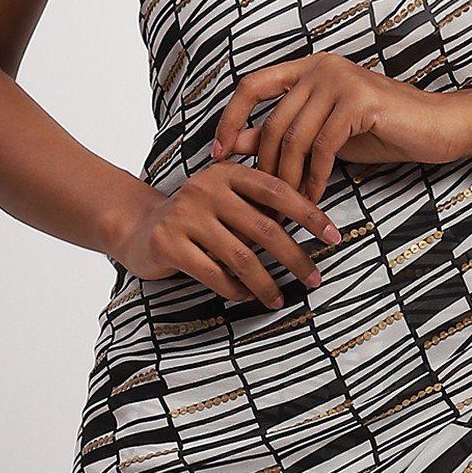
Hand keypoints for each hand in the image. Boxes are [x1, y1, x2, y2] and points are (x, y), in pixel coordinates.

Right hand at [105, 158, 340, 310]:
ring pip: (241, 257)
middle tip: (314, 278)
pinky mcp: (168, 243)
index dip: (309, 214)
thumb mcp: (225, 199)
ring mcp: (184, 216)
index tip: (333, 236)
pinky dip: (236, 290)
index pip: (277, 191)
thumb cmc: (196, 218)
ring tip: (281, 300)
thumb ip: (258, 205)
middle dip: (295, 257)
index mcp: (226, 173)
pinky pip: (214, 275)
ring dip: (267, 283)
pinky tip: (247, 297)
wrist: (138, 227)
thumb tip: (314, 226)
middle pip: (264, 228)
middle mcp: (205, 189)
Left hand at [211, 54, 471, 202]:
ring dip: (290, 178)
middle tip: (265, 199)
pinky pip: (323, 148)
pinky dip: (315, 178)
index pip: (252, 85)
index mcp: (309, 67)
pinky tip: (315, 197)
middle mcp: (321, 66)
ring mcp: (341, 80)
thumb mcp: (324, 133)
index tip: (217, 153)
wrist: (439, 126)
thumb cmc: (383, 129)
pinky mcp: (360, 101)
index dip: (230, 119)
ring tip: (291, 204)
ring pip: (296, 137)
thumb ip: (284, 134)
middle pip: (274, 121)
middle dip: (266, 165)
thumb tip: (235, 145)